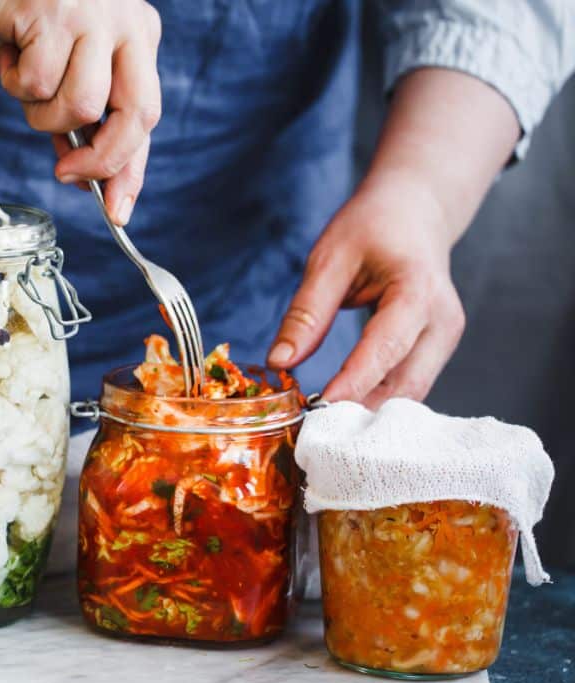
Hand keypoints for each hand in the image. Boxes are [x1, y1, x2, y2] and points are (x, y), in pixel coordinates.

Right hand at [0, 0, 162, 225]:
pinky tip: (6, 49)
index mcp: (137, 36)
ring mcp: (92, 15)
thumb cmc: (24, 12)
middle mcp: (126, 23)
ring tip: (22, 80)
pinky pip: (34, 82)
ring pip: (79, 106)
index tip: (117, 212)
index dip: (130, 170)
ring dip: (41, 113)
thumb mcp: (62, 64)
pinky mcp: (51, 12)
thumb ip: (77, 114)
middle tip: (65, 172)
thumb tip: (82, 176)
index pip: (146, 115)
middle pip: (135, 115)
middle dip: (100, 159)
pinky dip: (11, 79)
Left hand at [267, 170, 464, 406]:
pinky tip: (343, 413)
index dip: (354, 382)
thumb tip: (279, 362)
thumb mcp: (329, 257)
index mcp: (418, 291)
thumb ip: (307, 311)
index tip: (319, 409)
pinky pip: (408, 386)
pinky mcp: (436, 350)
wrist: (417, 210)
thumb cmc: (373, 226)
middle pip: (405, 384)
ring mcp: (445, 339)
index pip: (385, 348)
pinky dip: (377, 401)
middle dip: (361, 410)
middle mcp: (443, 322)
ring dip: (368, 412)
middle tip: (313, 430)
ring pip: (409, 393)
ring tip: (323, 427)